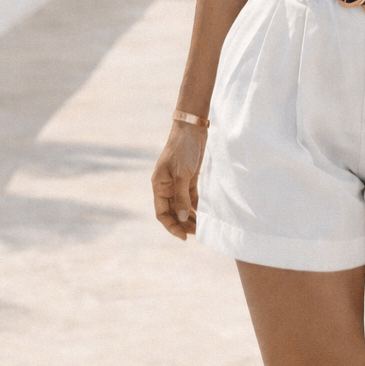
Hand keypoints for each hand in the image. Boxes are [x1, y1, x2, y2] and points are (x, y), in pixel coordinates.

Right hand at [151, 120, 206, 240]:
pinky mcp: (189, 179)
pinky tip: (205, 215)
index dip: (172, 227)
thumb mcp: (182, 174)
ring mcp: (178, 183)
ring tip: (203, 227)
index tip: (184, 237)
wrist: (192, 128)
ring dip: (190, 218)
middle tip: (198, 233)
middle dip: (183, 224)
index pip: (162, 213)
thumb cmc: (183, 149)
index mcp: (159, 186)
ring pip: (182, 207)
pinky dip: (196, 208)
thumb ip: (181, 197)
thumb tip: (183, 219)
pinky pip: (191, 199)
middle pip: (172, 212)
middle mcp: (166, 187)